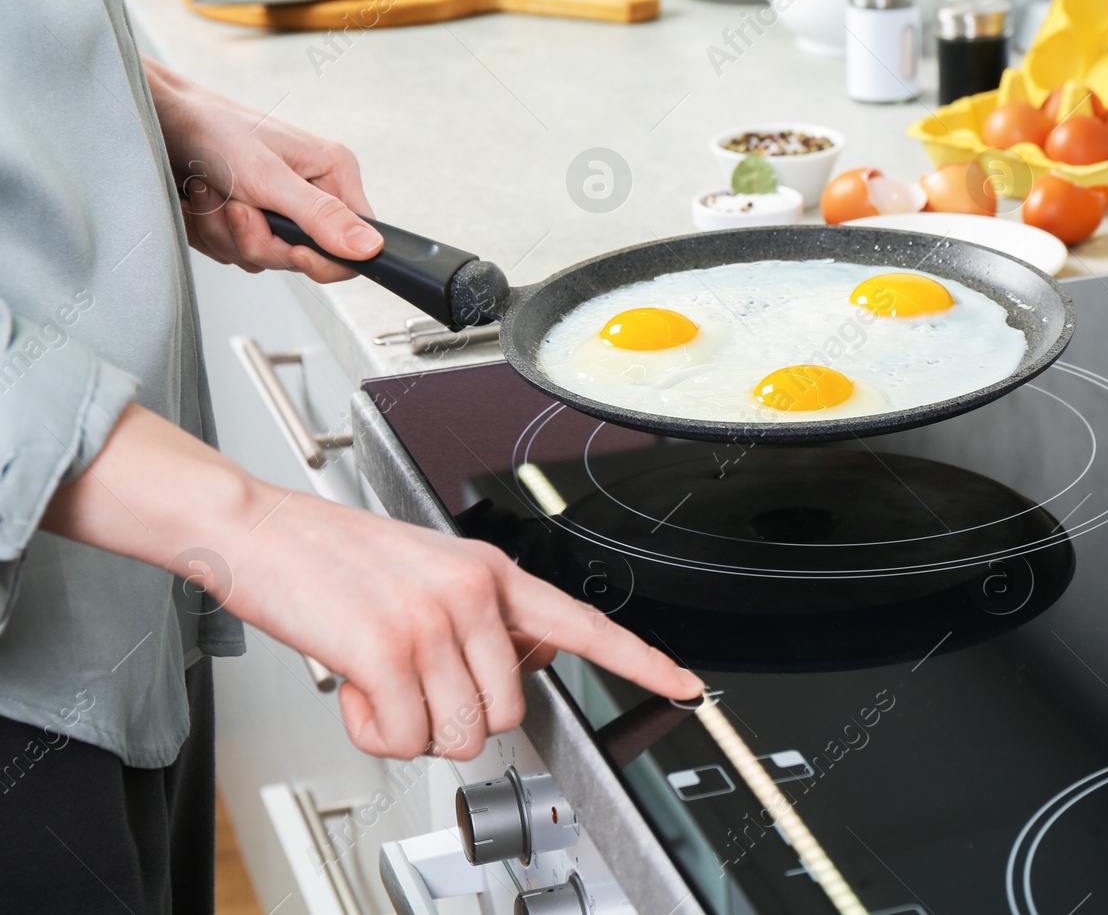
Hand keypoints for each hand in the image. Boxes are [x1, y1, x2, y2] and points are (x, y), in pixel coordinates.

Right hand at [42, 406, 702, 759]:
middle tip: (410, 683)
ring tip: (378, 681)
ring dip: (413, 727)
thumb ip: (481, 616)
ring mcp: (433, 622)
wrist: (258, 531)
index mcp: (491, 572)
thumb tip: (513, 671)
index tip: (687, 685)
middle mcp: (473, 593)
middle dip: (456, 717)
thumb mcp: (430, 572)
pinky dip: (374, 731)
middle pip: (508, 713)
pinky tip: (355, 689)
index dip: (642, 661)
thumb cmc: (335, 558)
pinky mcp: (388, 651)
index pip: (583, 624)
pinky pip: (405, 737)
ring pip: (459, 734)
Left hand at [143, 57, 383, 282]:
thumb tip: (371, 248)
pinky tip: (201, 199)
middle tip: (236, 204)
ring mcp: (278, 212)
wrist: (157, 120)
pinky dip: (209, 231)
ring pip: (263, 259)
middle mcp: (311, 195)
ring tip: (212, 191)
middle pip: (302, 258)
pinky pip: (233, 253)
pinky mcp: (246, 222)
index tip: (292, 251)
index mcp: (333, 176)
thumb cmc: (211, 129)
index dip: (326, 259)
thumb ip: (321, 215)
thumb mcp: (268, 175)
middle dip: (258, 238)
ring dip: (226, 233)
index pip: (356, 243)